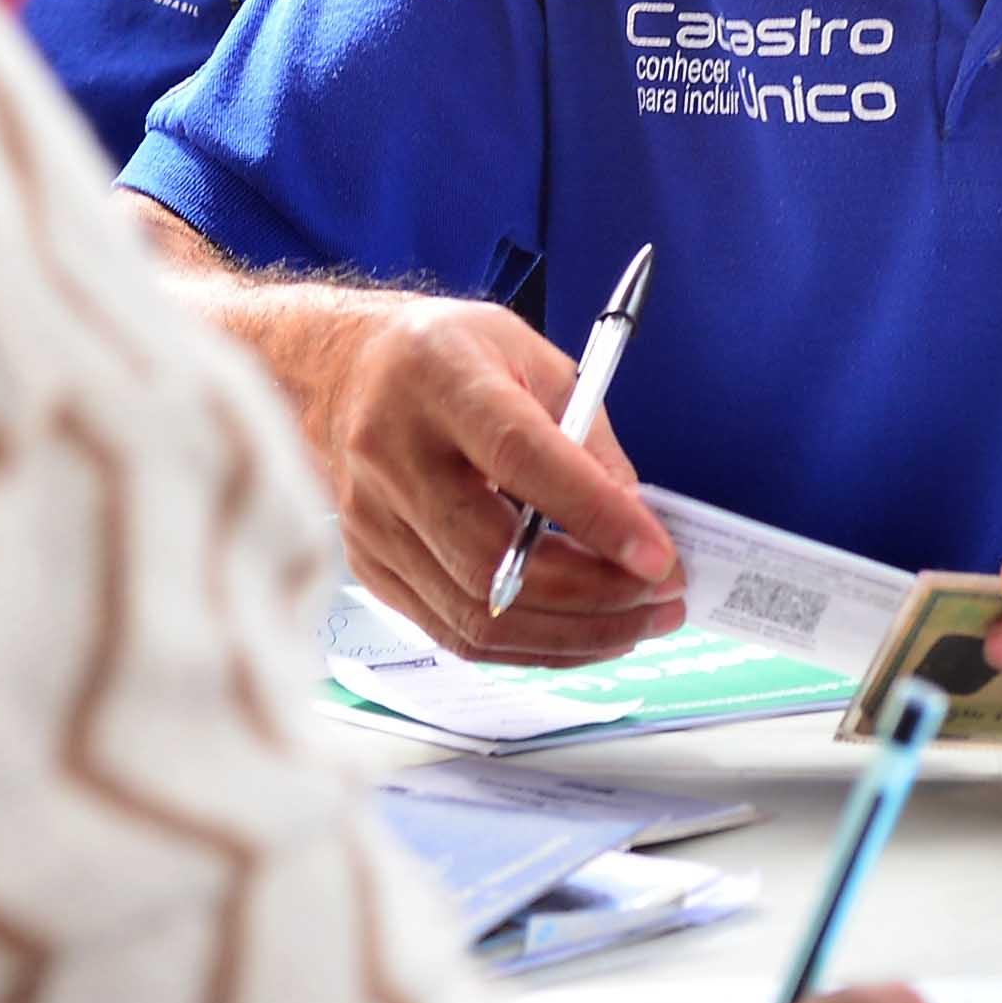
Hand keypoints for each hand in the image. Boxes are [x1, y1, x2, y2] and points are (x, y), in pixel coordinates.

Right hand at [311, 289, 680, 666]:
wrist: (337, 370)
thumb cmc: (442, 356)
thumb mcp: (530, 356)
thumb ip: (585, 437)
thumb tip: (635, 524)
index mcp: (441, 382)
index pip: (521, 458)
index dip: (595, 515)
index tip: (659, 557)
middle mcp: (393, 456)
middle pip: (494, 559)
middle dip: (596, 595)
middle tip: (664, 597)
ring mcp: (372, 521)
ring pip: (477, 613)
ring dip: (574, 634)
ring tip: (639, 622)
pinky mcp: (370, 567)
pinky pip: (455, 632)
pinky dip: (530, 646)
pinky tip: (581, 631)